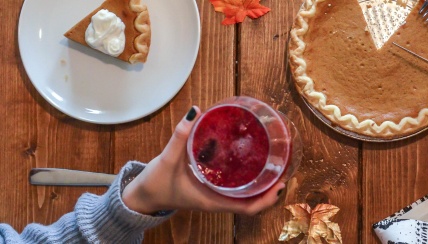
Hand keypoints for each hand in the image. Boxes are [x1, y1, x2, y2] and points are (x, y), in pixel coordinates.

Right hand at [122, 106, 285, 214]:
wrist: (142, 196)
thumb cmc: (156, 183)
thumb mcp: (167, 159)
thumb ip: (180, 136)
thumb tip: (194, 111)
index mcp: (213, 201)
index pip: (248, 208)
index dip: (267, 199)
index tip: (280, 184)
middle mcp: (218, 200)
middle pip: (253, 201)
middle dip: (271, 188)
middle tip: (284, 167)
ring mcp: (216, 195)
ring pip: (246, 194)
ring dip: (261, 182)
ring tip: (274, 162)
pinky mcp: (212, 188)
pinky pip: (235, 186)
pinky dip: (246, 177)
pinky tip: (250, 160)